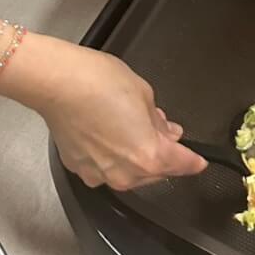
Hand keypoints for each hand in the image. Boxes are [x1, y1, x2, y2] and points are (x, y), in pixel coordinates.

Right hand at [1, 35, 206, 189]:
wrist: (56, 81)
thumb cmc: (96, 81)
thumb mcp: (143, 91)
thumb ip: (157, 118)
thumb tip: (162, 128)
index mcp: (150, 155)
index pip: (184, 164)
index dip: (194, 159)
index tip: (198, 159)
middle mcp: (126, 173)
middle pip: (155, 170)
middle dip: (159, 150)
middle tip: (154, 125)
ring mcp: (100, 173)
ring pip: (128, 171)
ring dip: (132, 153)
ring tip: (123, 122)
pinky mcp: (79, 167)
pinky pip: (103, 166)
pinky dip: (108, 153)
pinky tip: (102, 128)